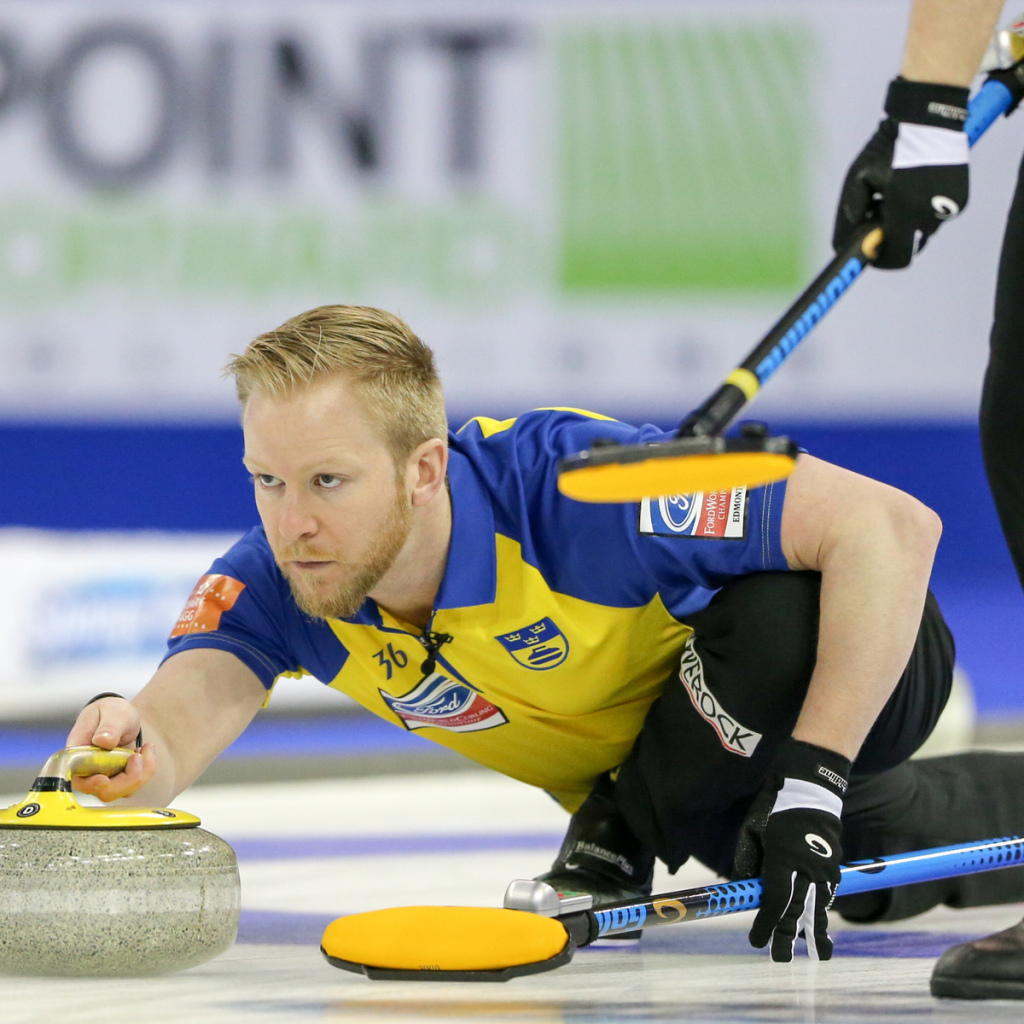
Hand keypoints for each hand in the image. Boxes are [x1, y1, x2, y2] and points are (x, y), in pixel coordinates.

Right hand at [66, 696, 155, 801]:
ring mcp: (104, 777)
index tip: (105, 779)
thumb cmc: (111, 711)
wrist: (122, 716)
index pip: (78, 778)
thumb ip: (109, 726)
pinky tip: (145, 751)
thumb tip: (102, 741)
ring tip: (146, 748)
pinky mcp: (119, 779)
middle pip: (104, 791)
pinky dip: (146, 769)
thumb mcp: (112, 712)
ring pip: (122, 792)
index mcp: (77, 754)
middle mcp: (88, 770)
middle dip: (127, 779)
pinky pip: (135, 784)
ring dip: (142, 772)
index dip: (91, 785)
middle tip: (138, 755)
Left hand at [734, 738, 850, 961]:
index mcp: (781, 857)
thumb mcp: (751, 831)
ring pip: (817, 906)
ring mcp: (823, 867)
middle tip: (781, 959)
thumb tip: (747, 890)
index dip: (765, 924)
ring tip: (819, 954)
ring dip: (814, 931)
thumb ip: (748, 863)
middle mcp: (805, 866)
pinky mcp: (833, 866)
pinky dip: (822, 910)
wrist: (810, 789)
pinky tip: (821, 927)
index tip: (756, 941)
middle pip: (796, 910)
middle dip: (787, 936)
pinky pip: (826, 894)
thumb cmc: (773, 809)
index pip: (774, 900)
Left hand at [833, 77, 968, 268]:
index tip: (869, 252)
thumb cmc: (887, 148)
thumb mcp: (858, 177)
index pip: (896, 258)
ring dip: (908, 221)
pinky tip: (916, 186)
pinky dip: (923, 208)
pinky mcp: (961, 200)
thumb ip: (848, 213)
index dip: (880, 259)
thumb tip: (843, 243)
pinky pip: (936, 215)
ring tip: (899, 194)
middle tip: (880, 215)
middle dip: (892, 237)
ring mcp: (949, 209)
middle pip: (908, 245)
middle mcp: (931, 215)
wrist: (928, 119)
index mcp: (906, 212)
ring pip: (922, 230)